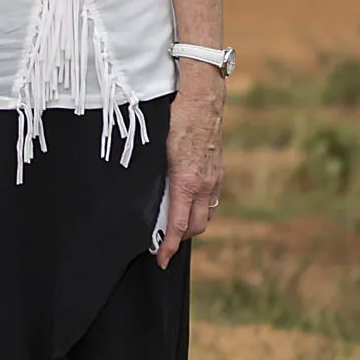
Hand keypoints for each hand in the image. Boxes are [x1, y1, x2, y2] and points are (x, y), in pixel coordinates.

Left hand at [158, 69, 223, 265]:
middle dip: (181, 238)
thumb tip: (141, 199)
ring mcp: (214, 178)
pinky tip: (187, 201)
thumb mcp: (157, 150)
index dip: (169, 246)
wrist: (203, 99)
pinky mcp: (218, 170)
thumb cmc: (175, 120)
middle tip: (163, 242)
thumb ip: (155, 178)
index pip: (178, 225)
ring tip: (174, 223)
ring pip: (206, 214)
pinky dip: (199, 206)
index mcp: (186, 182)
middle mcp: (204, 185)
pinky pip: (211, 199)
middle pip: (196, 227)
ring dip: (192, 223)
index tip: (161, 260)